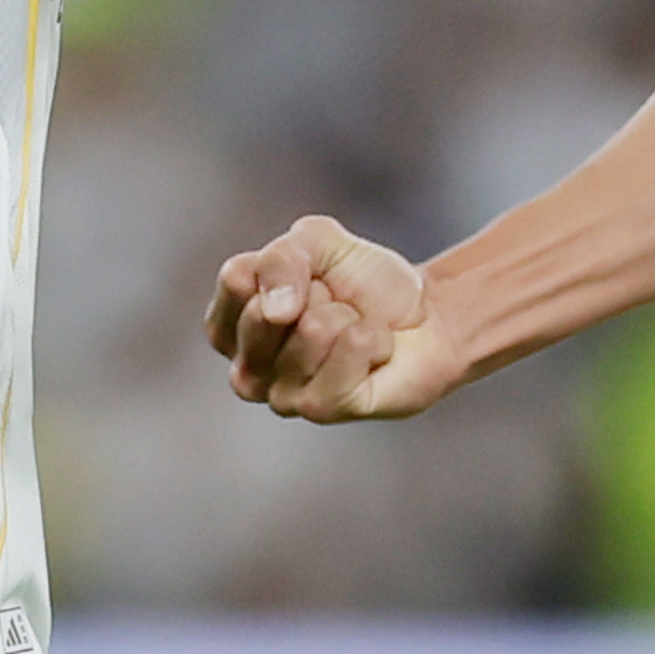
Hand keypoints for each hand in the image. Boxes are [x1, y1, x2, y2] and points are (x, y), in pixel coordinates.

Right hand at [206, 216, 471, 419]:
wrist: (424, 315)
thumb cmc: (362, 283)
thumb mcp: (315, 243)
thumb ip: (281, 258)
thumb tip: (275, 311)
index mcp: (231, 327)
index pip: (237, 279)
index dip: (287, 265)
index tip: (309, 276)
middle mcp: (246, 371)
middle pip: (266, 311)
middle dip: (316, 292)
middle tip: (334, 306)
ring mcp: (281, 396)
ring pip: (312, 329)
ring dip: (348, 317)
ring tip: (354, 329)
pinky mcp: (323, 410)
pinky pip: (350, 348)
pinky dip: (373, 336)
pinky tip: (373, 352)